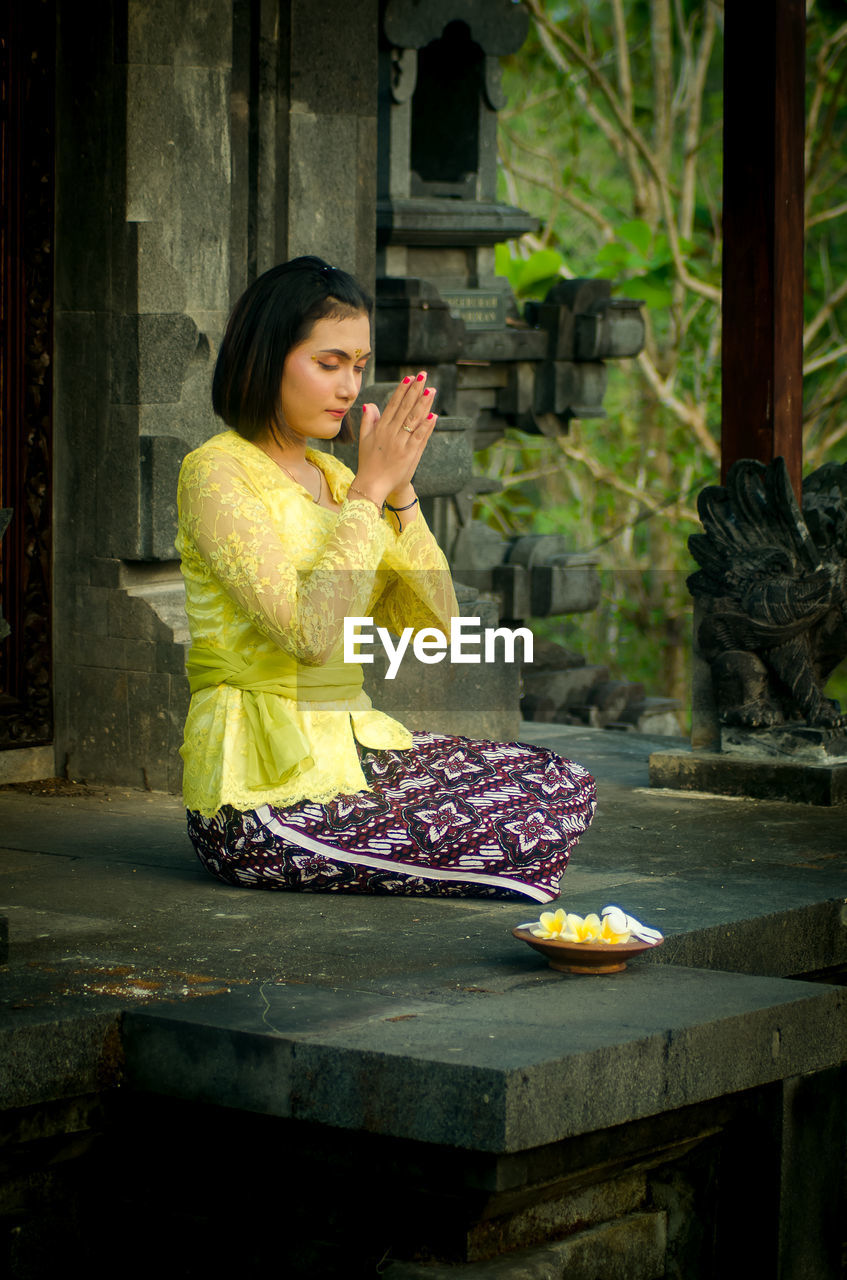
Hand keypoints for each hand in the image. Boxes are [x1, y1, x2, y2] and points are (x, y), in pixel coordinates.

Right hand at [353, 372, 436, 505]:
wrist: (372, 485)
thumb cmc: (369, 463)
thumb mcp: (364, 439)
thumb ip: (368, 421)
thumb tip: (369, 404)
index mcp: (380, 428)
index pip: (393, 404)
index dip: (402, 390)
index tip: (410, 378)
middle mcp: (391, 433)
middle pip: (405, 408)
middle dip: (415, 390)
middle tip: (423, 376)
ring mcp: (401, 443)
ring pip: (413, 419)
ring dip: (423, 404)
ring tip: (431, 390)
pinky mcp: (409, 454)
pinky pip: (419, 437)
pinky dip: (426, 426)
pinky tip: (433, 415)